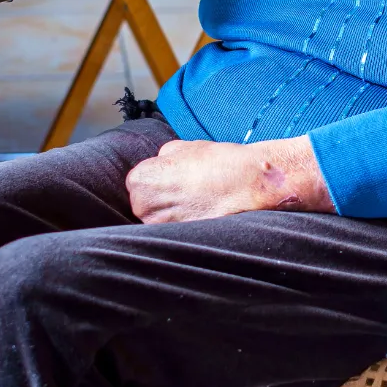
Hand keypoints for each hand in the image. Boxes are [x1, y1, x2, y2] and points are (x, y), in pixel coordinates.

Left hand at [125, 136, 334, 223]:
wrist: (248, 184)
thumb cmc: (219, 162)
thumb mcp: (185, 147)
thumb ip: (165, 158)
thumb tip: (162, 165)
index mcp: (141, 180)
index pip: (138, 181)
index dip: (158, 178)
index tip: (174, 177)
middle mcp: (143, 206)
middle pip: (144, 202)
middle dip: (162, 197)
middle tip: (187, 190)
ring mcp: (160, 226)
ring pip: (158, 219)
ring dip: (172, 212)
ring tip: (197, 201)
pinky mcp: (178, 239)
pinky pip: (173, 231)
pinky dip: (184, 224)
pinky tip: (202, 212)